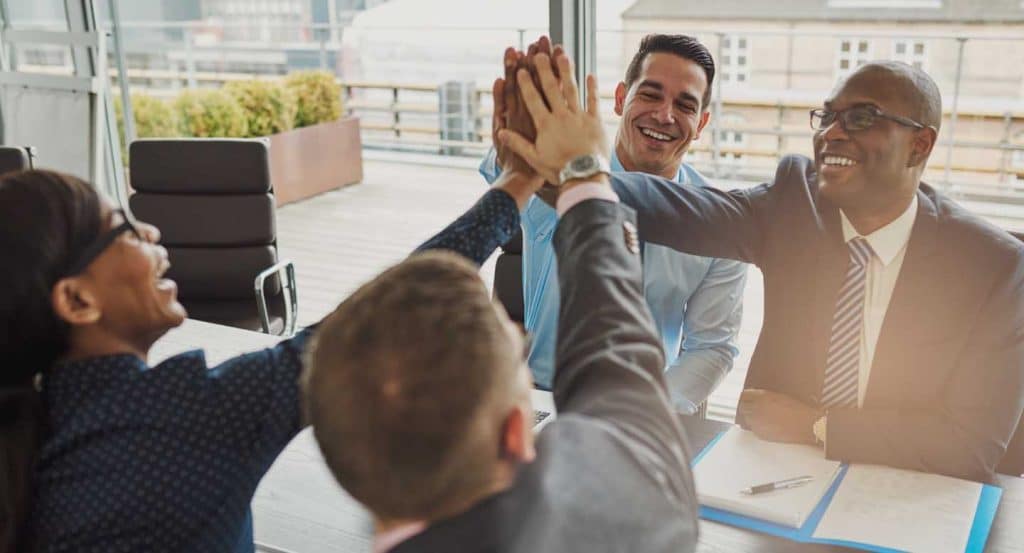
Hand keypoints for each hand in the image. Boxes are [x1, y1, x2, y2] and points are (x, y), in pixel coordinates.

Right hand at [499, 45, 608, 185]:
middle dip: (544, 69)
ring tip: (562, 54)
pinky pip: (593, 101)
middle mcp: (562, 116)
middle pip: (551, 88)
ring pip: (572, 89)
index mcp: (545, 125)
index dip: (525, 84)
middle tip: (538, 53)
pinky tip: (590, 74)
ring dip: (566, 71)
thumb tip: (501, 132)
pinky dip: (592, 88)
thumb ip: (518, 143)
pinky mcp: (595, 121)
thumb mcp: (534, 159)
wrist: (584, 176)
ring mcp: (579, 117)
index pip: (533, 100)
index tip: (520, 70)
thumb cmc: (558, 170)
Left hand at [737, 389, 822, 445]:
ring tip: (761, 416)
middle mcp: (756, 410)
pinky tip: (766, 424)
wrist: (806, 425)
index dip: (745, 397)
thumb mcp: (779, 396)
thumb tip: (753, 397)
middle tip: (753, 407)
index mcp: (761, 397)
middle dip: (745, 406)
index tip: (746, 397)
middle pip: (741, 407)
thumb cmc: (798, 409)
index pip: (743, 396)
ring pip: (746, 419)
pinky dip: (756, 426)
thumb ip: (763, 396)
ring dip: (750, 416)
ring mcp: (757, 423)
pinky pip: (753, 429)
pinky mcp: (760, 434)